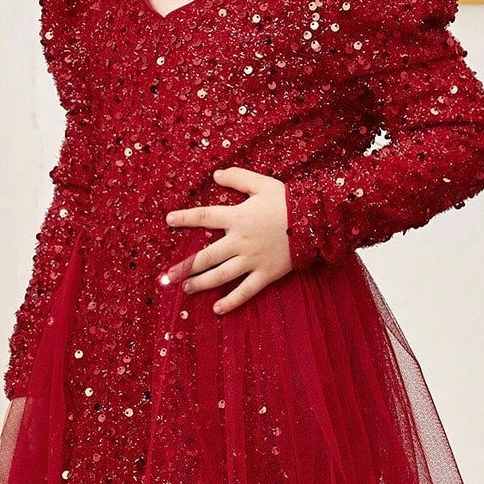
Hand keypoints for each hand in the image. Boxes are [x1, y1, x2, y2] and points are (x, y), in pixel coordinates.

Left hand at [162, 166, 293, 313]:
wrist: (316, 221)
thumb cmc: (288, 201)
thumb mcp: (262, 183)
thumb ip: (238, 177)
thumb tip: (216, 174)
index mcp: (237, 218)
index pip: (204, 217)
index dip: (185, 218)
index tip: (168, 221)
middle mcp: (240, 242)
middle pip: (206, 256)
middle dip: (185, 266)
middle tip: (168, 276)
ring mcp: (252, 260)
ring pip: (220, 275)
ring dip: (201, 283)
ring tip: (186, 289)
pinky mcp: (265, 274)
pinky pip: (245, 291)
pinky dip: (231, 301)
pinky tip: (217, 309)